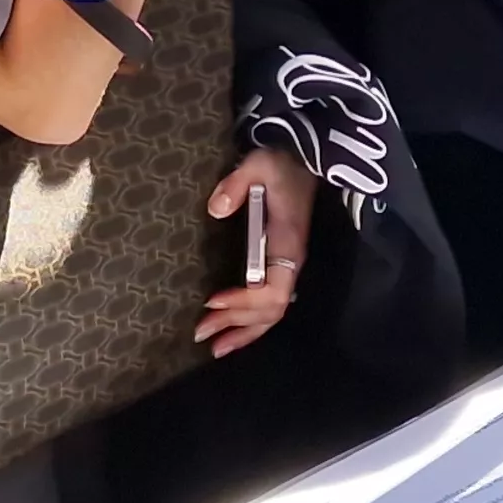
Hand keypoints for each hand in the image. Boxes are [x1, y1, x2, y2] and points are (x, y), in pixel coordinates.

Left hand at [194, 146, 311, 356]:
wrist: (302, 156)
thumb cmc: (280, 161)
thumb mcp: (258, 164)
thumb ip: (236, 184)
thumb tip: (215, 209)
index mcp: (288, 245)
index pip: (271, 290)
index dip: (243, 301)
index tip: (211, 302)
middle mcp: (291, 262)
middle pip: (269, 310)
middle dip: (236, 324)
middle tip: (200, 333)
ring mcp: (287, 264)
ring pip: (271, 312)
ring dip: (244, 330)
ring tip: (214, 346)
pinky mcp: (280, 262)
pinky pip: (269, 302)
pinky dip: (250, 320)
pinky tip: (232, 329)